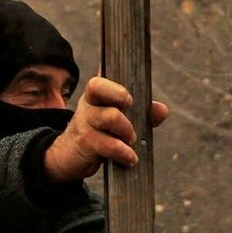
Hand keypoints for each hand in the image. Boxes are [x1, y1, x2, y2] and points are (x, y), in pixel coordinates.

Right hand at [41, 76, 169, 184]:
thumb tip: (162, 109)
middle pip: (97, 86)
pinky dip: (123, 151)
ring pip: (109, 116)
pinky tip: (131, 158)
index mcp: (96, 93)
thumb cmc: (98, 133)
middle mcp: (88, 103)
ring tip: (133, 140)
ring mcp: (84, 121)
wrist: (69, 156)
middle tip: (130, 106)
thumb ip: (141, 114)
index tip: (129, 87)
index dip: (114, 74)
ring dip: (127, 129)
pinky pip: (107, 144)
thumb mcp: (118, 121)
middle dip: (119, 94)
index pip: (102, 75)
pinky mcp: (85, 142)